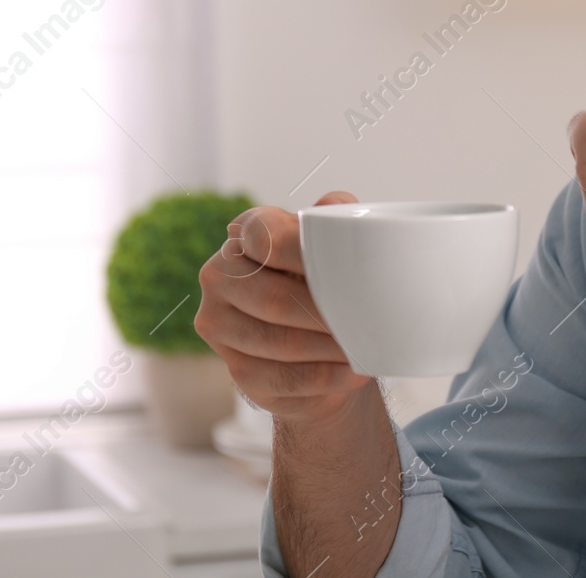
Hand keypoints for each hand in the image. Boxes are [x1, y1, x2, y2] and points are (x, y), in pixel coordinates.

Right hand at [194, 190, 376, 424]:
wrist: (317, 340)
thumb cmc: (324, 280)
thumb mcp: (333, 243)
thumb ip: (334, 219)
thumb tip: (336, 207)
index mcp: (243, 234)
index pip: (264, 236)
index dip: (305, 253)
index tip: (345, 272)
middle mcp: (219, 275)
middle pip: (275, 299)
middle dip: (326, 315)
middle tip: (367, 323)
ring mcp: (219, 324)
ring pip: (279, 343)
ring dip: (328, 349)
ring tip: (365, 348)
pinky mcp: (234, 370)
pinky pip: (282, 378)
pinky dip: (324, 378)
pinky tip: (353, 372)